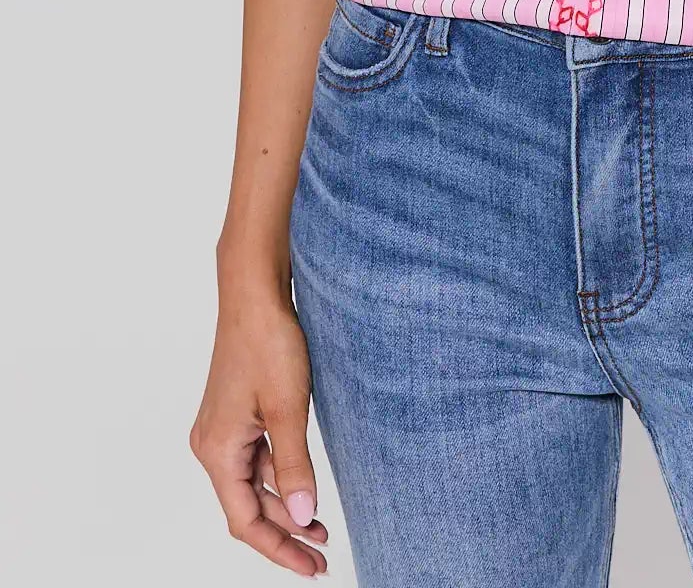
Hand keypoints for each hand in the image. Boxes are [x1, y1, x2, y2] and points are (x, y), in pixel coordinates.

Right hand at [189, 282, 329, 573]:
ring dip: (285, 507)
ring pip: (252, 485)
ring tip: (320, 529)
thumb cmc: (267, 341)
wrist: (254, 292)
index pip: (245, 521)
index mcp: (217, 451)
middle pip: (247, 508)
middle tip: (321, 558)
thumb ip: (296, 466)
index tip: (311, 568)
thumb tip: (306, 516)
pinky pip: (255, 461)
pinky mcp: (234, 414)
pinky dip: (279, 479)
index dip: (279, 549)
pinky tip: (303, 487)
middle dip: (285, 535)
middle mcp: (211, 446)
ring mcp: (222, 430)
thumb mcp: (287, 407)